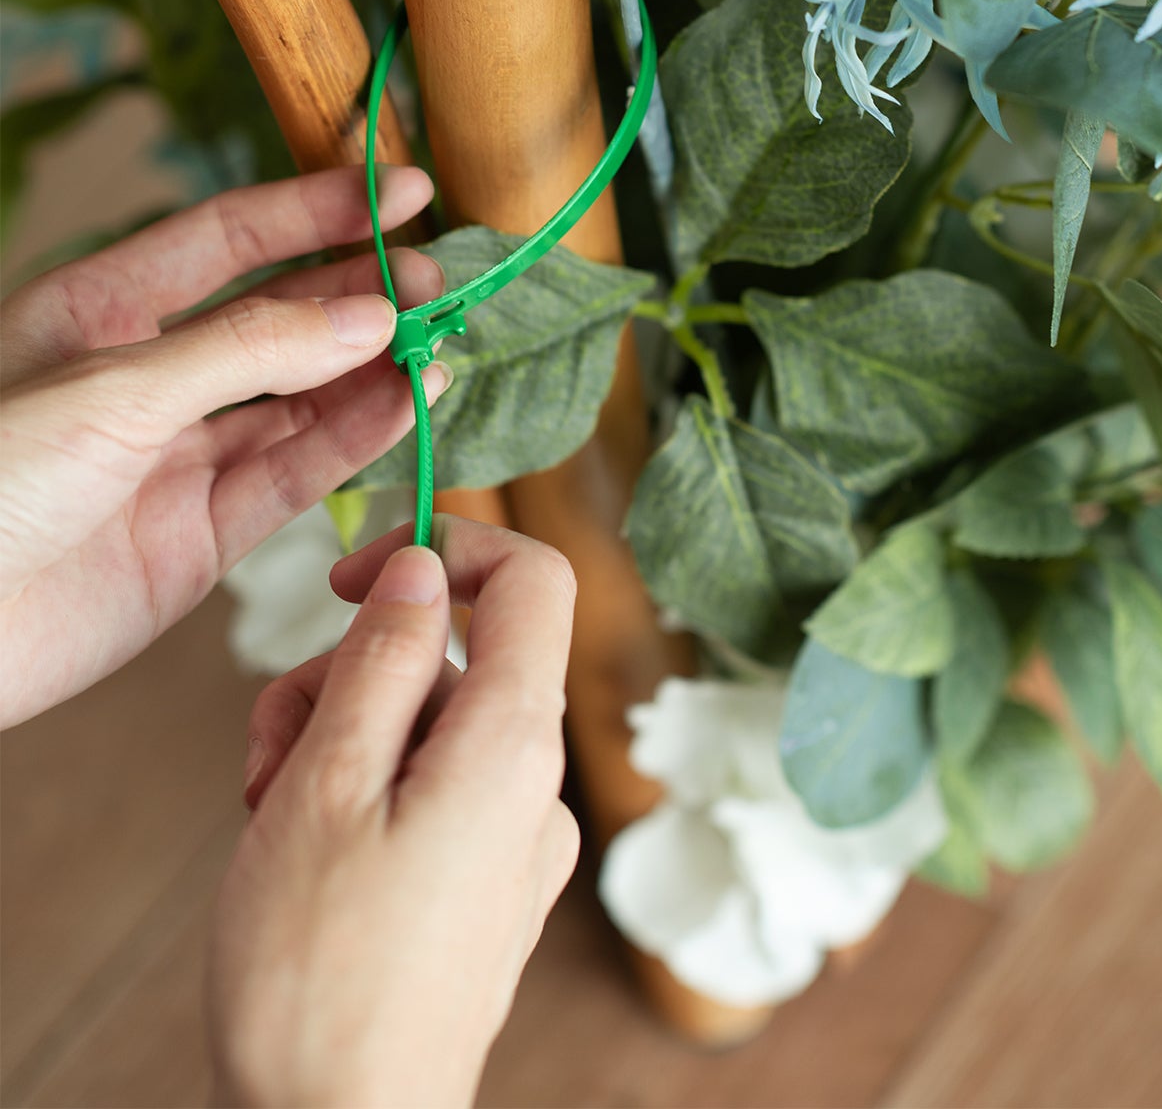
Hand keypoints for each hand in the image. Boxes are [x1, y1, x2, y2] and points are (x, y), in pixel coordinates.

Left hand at [0, 167, 448, 723]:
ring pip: (297, 401)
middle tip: (437, 280)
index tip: (400, 190)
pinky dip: (354, 443)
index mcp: (100, 308)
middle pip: (275, 318)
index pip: (230, 238)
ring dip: (369, 371)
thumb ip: (249, 350)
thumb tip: (368, 316)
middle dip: (358, 294)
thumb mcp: (113, 390)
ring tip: (440, 342)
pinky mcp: (198, 538)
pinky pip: (292, 477)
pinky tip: (407, 406)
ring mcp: (176, 459)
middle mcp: (146, 377)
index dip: (317, 208)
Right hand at [208, 515, 579, 1108]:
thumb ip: (382, 658)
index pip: (532, 578)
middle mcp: (532, 788)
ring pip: (423, 727)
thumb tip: (424, 567)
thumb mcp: (327, 783)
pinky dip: (358, 796)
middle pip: (450, 659)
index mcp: (512, 745)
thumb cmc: (318, 973)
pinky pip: (427, 795)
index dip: (449, 546)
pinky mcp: (482, 890)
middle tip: (272, 749)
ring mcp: (511, 844)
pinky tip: (298, 850)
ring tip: (271, 812)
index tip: (359, 575)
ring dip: (336, 740)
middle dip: (348, 675)